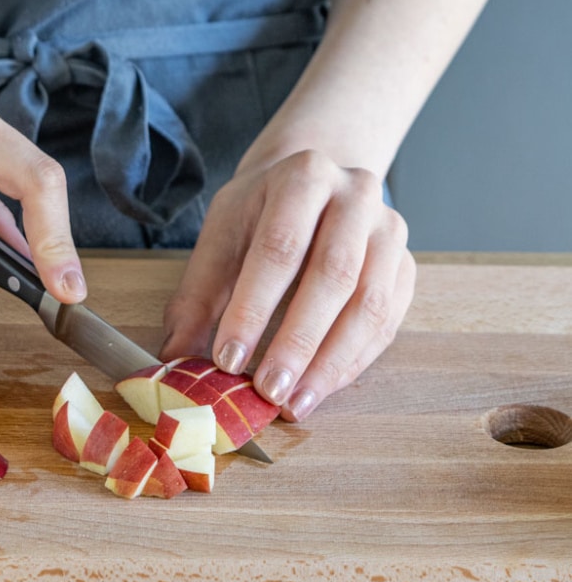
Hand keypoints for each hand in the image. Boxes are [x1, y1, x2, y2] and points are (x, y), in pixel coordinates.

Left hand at [159, 149, 415, 421]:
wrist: (309, 182)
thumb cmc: (259, 214)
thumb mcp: (221, 237)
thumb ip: (197, 296)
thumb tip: (174, 357)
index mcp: (303, 178)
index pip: (278, 249)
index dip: (252, 308)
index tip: (227, 359)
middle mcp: (357, 196)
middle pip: (333, 276)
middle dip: (297, 342)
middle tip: (269, 391)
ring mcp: (390, 231)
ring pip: (370, 304)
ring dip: (331, 362)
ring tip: (295, 403)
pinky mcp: (407, 267)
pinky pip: (387, 322)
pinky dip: (353, 362)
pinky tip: (321, 388)